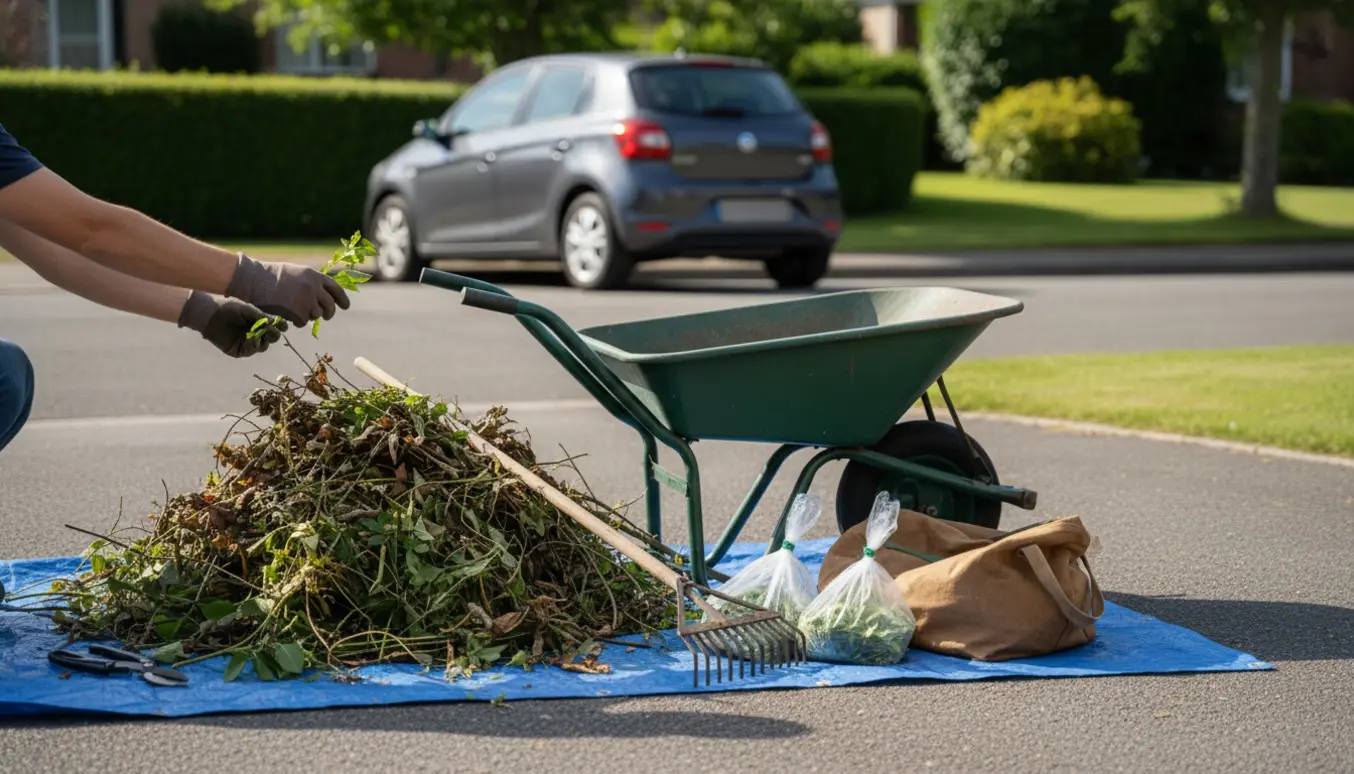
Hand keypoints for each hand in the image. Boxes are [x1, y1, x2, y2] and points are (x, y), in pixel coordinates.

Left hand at [177, 291, 286, 357]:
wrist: (210, 314)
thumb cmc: (228, 307)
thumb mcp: (248, 310)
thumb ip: (263, 317)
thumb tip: (279, 322)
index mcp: (257, 322)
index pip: (273, 327)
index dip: (280, 327)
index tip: (284, 326)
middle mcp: (254, 332)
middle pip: (271, 338)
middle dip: (273, 335)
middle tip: (271, 330)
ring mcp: (246, 342)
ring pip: (263, 346)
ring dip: (263, 341)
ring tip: (258, 334)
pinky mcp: (238, 350)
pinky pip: (251, 351)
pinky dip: (254, 346)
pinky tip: (252, 339)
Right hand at [225, 253, 349, 326]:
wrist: (254, 280)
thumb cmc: (270, 276)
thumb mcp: (295, 273)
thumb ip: (310, 282)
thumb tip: (321, 295)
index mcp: (315, 276)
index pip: (335, 289)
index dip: (342, 299)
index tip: (345, 306)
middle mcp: (315, 288)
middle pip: (330, 305)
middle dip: (329, 313)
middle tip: (325, 316)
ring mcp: (308, 301)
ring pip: (316, 315)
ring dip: (308, 315)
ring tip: (293, 308)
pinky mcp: (299, 313)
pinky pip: (303, 322)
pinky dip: (296, 321)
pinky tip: (286, 313)